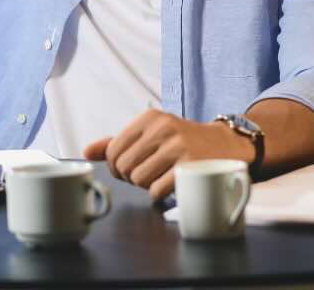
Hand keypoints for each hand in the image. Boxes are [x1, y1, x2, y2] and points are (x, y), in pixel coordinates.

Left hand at [82, 109, 254, 202]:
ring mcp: (178, 147)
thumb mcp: (151, 133)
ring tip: (161, 178)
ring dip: (146, 186)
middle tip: (149, 174)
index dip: (117, 166)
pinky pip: (155, 191)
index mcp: (150, 117)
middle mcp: (163, 128)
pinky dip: (158, 195)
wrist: (227, 145)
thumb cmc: (182, 141)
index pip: (113, 150)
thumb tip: (86, 151)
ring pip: (138, 180)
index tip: (131, 167)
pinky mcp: (190, 167)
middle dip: (131, 177)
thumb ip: (117, 141)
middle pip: (123, 167)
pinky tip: (169, 187)